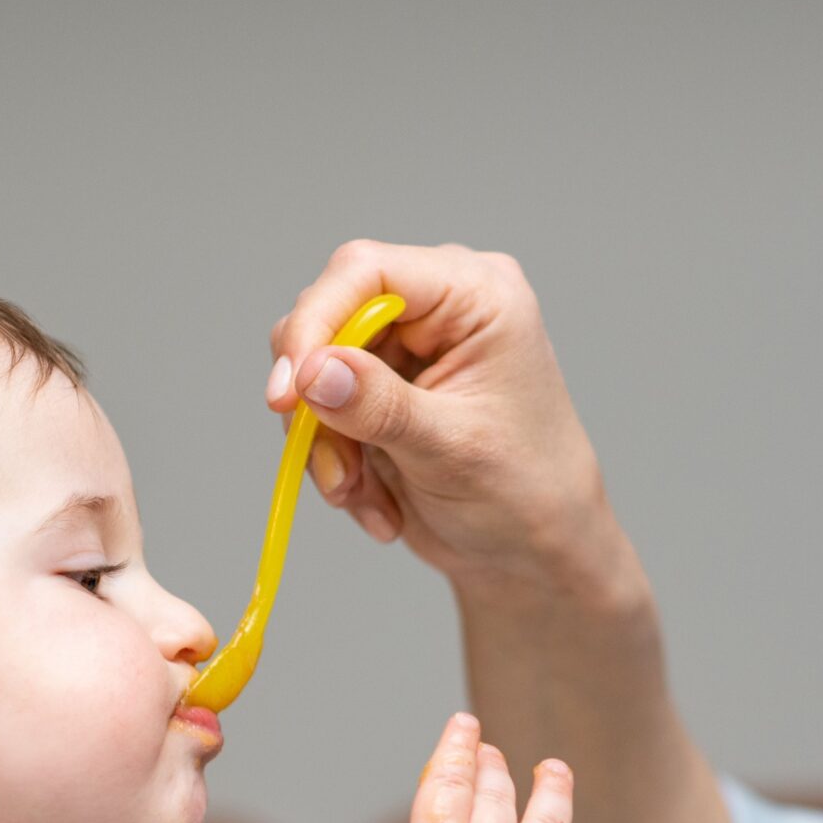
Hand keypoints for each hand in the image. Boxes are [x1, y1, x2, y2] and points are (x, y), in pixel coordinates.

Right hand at [267, 239, 628, 596]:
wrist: (533, 551)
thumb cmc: (525, 493)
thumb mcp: (453, 450)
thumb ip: (380, 406)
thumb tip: (311, 371)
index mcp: (476, 294)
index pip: (367, 271)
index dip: (316, 323)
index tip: (289, 394)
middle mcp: (438, 305)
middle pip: (329, 316)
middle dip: (320, 401)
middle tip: (335, 471)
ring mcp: (406, 346)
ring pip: (315, 368)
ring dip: (326, 442)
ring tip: (360, 497)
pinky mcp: (382, 388)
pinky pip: (322, 408)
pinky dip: (335, 460)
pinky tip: (376, 503)